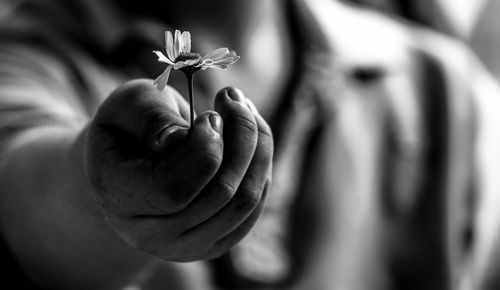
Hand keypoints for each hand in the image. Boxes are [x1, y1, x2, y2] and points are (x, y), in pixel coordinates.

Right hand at [85, 79, 272, 260]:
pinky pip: (253, 208)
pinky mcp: (213, 244)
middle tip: (234, 99)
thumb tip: (178, 138)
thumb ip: (149, 115)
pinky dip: (260, 167)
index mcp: (119, 198)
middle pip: (219, 194)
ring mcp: (184, 246)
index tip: (210, 113)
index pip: (174, 188)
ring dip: (258, 148)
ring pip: (245, 202)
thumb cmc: (129, 128)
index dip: (204, 148)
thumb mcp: (127, 105)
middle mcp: (150, 235)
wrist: (130, 165)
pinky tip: (251, 138)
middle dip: (241, 136)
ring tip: (244, 111)